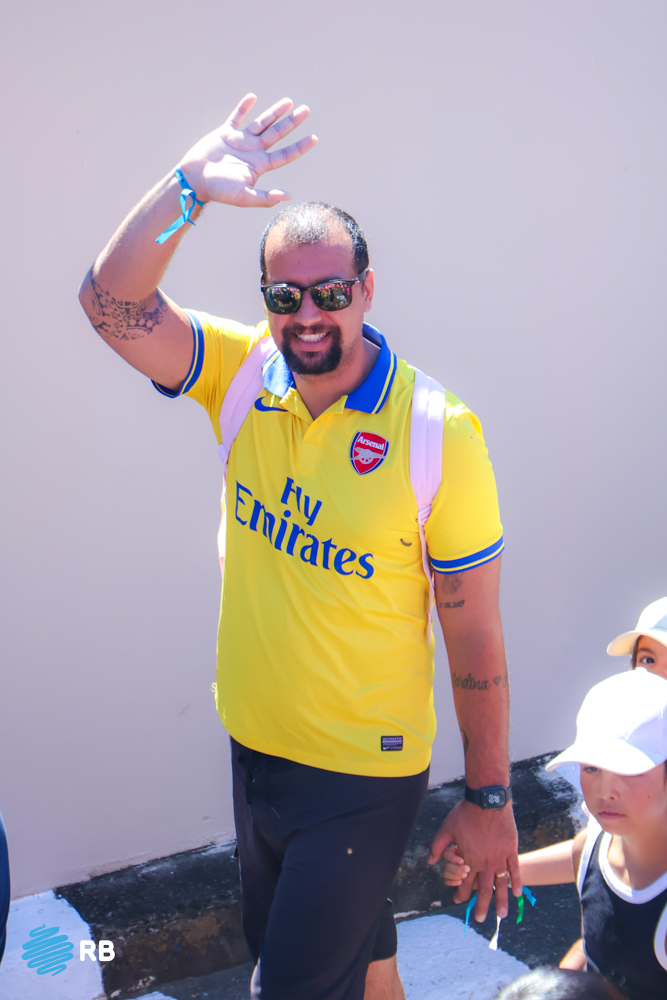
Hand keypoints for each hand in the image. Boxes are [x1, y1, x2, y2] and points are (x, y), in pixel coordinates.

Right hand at [179, 94, 316, 207]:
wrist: (195, 180)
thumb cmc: (219, 190)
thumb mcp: (244, 197)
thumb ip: (265, 198)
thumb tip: (288, 196)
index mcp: (259, 165)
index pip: (285, 155)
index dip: (300, 147)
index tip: (314, 138)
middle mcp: (253, 151)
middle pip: (277, 134)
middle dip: (292, 122)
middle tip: (306, 110)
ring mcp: (240, 141)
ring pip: (262, 123)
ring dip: (275, 112)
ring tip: (289, 102)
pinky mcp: (225, 133)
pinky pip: (237, 117)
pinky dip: (244, 107)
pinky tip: (253, 98)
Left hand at [428, 799, 520, 921]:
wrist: (488, 801)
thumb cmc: (466, 813)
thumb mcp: (447, 828)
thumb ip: (437, 846)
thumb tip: (429, 861)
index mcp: (470, 860)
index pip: (465, 883)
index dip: (461, 894)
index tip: (458, 900)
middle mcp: (485, 864)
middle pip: (483, 890)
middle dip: (481, 906)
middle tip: (479, 919)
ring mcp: (500, 858)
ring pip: (500, 885)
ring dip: (500, 901)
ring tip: (501, 915)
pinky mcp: (511, 850)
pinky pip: (515, 871)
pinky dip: (516, 882)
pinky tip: (517, 893)